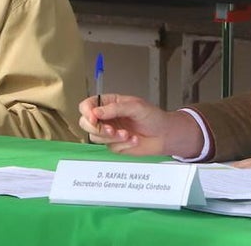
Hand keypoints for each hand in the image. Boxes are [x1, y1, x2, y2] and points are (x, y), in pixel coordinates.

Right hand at [78, 93, 202, 157]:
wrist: (166, 135)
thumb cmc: (153, 117)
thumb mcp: (135, 107)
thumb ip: (115, 108)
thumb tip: (96, 112)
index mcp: (108, 104)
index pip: (87, 106)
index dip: (86, 112)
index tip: (93, 118)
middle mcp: (106, 118)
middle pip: (85, 123)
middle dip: (97, 128)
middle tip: (111, 130)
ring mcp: (109, 132)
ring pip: (96, 136)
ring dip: (112, 137)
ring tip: (127, 134)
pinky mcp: (115, 145)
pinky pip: (110, 147)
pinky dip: (123, 144)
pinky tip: (134, 139)